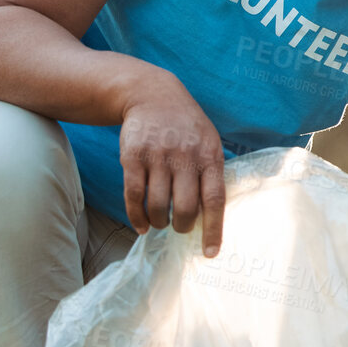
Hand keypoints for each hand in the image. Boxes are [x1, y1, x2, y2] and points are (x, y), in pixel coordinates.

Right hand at [119, 76, 226, 256]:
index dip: (214, 229)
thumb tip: (214, 213)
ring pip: (158, 206)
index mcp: (209, 155)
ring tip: (160, 222)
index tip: (211, 252)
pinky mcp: (133, 157)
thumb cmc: (186, 125)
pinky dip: (136, 216)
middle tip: (180, 228)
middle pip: (185, 208)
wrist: (152, 94)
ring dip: (158, 222)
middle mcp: (184, 156)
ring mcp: (157, 156)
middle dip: (182, 226)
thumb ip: (212, 171)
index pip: (215, 199)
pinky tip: (140, 225)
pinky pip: (133, 196)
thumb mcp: (209, 140)